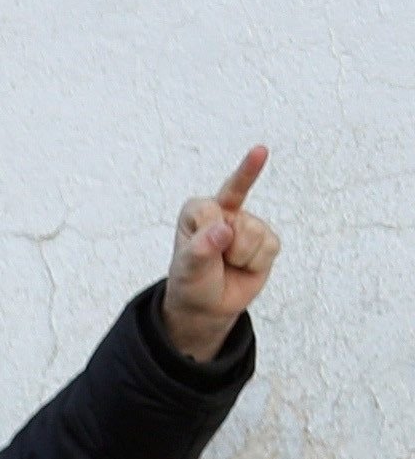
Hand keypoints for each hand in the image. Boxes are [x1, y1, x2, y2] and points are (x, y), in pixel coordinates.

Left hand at [169, 146, 278, 357]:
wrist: (205, 307)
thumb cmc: (188, 283)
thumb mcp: (187, 269)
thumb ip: (201, 248)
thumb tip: (223, 229)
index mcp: (199, 210)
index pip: (212, 204)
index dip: (212, 223)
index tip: (264, 150)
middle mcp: (224, 211)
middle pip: (241, 221)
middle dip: (227, 247)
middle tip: (214, 261)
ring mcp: (248, 224)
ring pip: (258, 236)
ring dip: (243, 257)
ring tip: (228, 266)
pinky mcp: (266, 241)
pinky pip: (271, 248)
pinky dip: (258, 263)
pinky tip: (244, 267)